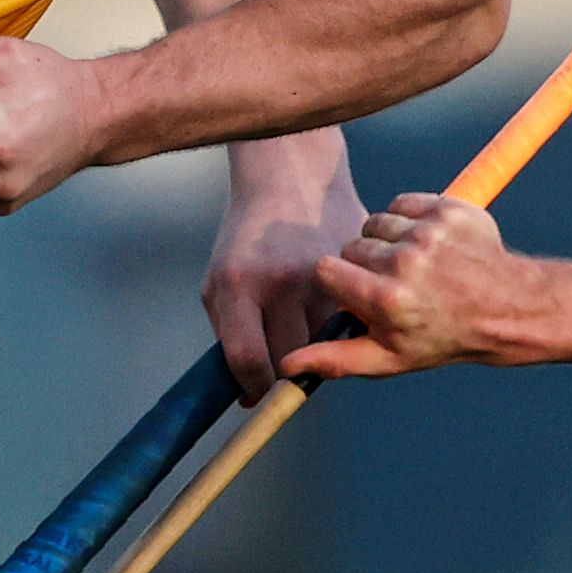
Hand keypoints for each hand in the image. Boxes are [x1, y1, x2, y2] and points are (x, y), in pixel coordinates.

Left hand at [204, 127, 362, 397]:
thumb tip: (250, 396)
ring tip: (307, 320)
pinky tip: (331, 300)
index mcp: (238, 285)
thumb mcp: (220, 282)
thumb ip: (230, 337)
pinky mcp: (352, 266)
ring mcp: (323, 273)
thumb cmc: (248, 239)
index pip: (249, 360)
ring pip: (328, 341)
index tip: (257, 393)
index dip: (254, 388)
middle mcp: (282, 281)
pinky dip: (343, 319)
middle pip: (293, 358)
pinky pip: (352, 315)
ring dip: (321, 344)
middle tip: (285, 361)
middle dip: (289, 369)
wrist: (290, 176)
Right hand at [282, 193, 537, 380]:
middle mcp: (406, 264)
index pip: (326, 270)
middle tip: (392, 283)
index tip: (358, 293)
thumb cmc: (442, 337)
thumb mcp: (389, 358)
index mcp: (387, 301)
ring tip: (412, 264)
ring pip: (377, 223)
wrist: (507, 308)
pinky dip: (410, 218)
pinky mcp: (447, 209)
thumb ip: (336, 358)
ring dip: (387, 240)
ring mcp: (429, 233)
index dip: (339, 282)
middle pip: (352, 245)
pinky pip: (403, 203)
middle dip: (365, 263)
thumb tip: (286, 365)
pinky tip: (427, 243)